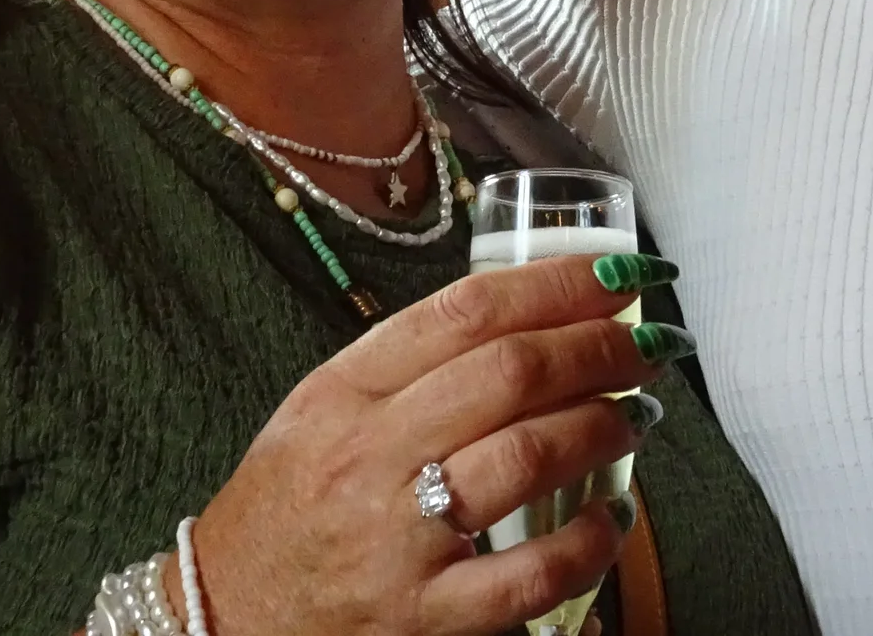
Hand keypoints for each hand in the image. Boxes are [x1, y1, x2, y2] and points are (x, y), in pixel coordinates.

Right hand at [174, 252, 688, 635]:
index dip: (559, 282)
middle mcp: (370, 456)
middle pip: (510, 372)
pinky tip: (614, 517)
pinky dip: (590, 540)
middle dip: (601, 344)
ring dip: (605, 423)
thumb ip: (409, 363)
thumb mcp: (321, 410)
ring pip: (529, 455)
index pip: (467, 311)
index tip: (619, 271)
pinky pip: (532, 572)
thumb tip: (525, 313)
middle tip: (649, 340)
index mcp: (345, 391)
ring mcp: (401, 540)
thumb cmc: (286, 509)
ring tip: (639, 412)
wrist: (223, 621)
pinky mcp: (428, 619)